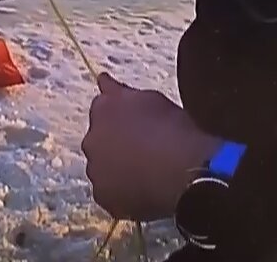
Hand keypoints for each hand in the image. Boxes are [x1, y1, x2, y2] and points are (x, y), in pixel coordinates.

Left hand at [81, 73, 221, 221]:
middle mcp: (91, 138)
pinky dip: (122, 193)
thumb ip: (121, 92)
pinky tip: (144, 191)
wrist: (185, 170)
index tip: (135, 125)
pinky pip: (110, 193)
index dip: (120, 118)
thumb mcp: (151, 99)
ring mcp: (95, 170)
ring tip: (147, 174)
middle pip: (99, 140)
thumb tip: (102, 79)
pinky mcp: (104, 196)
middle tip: (144, 151)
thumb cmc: (175, 129)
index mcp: (102, 109)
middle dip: (114, 143)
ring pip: (103, 168)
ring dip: (116, 169)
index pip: (103, 109)